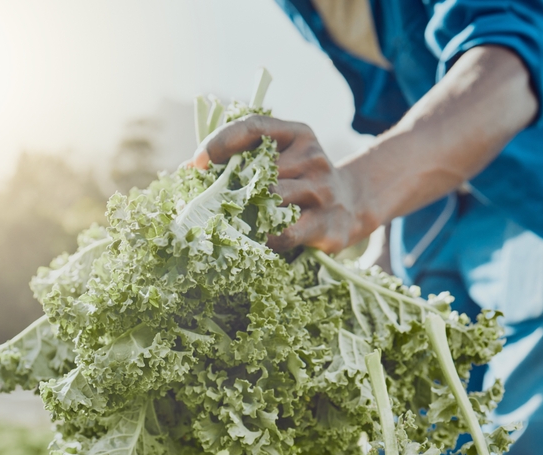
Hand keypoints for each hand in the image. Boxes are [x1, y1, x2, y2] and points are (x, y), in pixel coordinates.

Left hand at [188, 115, 374, 253]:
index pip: (254, 127)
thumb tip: (190, 168)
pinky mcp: (328, 224)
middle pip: (259, 171)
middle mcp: (314, 157)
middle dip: (231, 188)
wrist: (353, 205)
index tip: (198, 162)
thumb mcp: (282, 159)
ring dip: (247, 214)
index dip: (221, 142)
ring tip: (235, 223)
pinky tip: (259, 240)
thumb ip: (244, 158)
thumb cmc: (300, 181)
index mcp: (298, 134)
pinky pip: (286, 233)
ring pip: (271, 201)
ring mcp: (323, 190)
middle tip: (213, 204)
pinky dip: (266, 238)